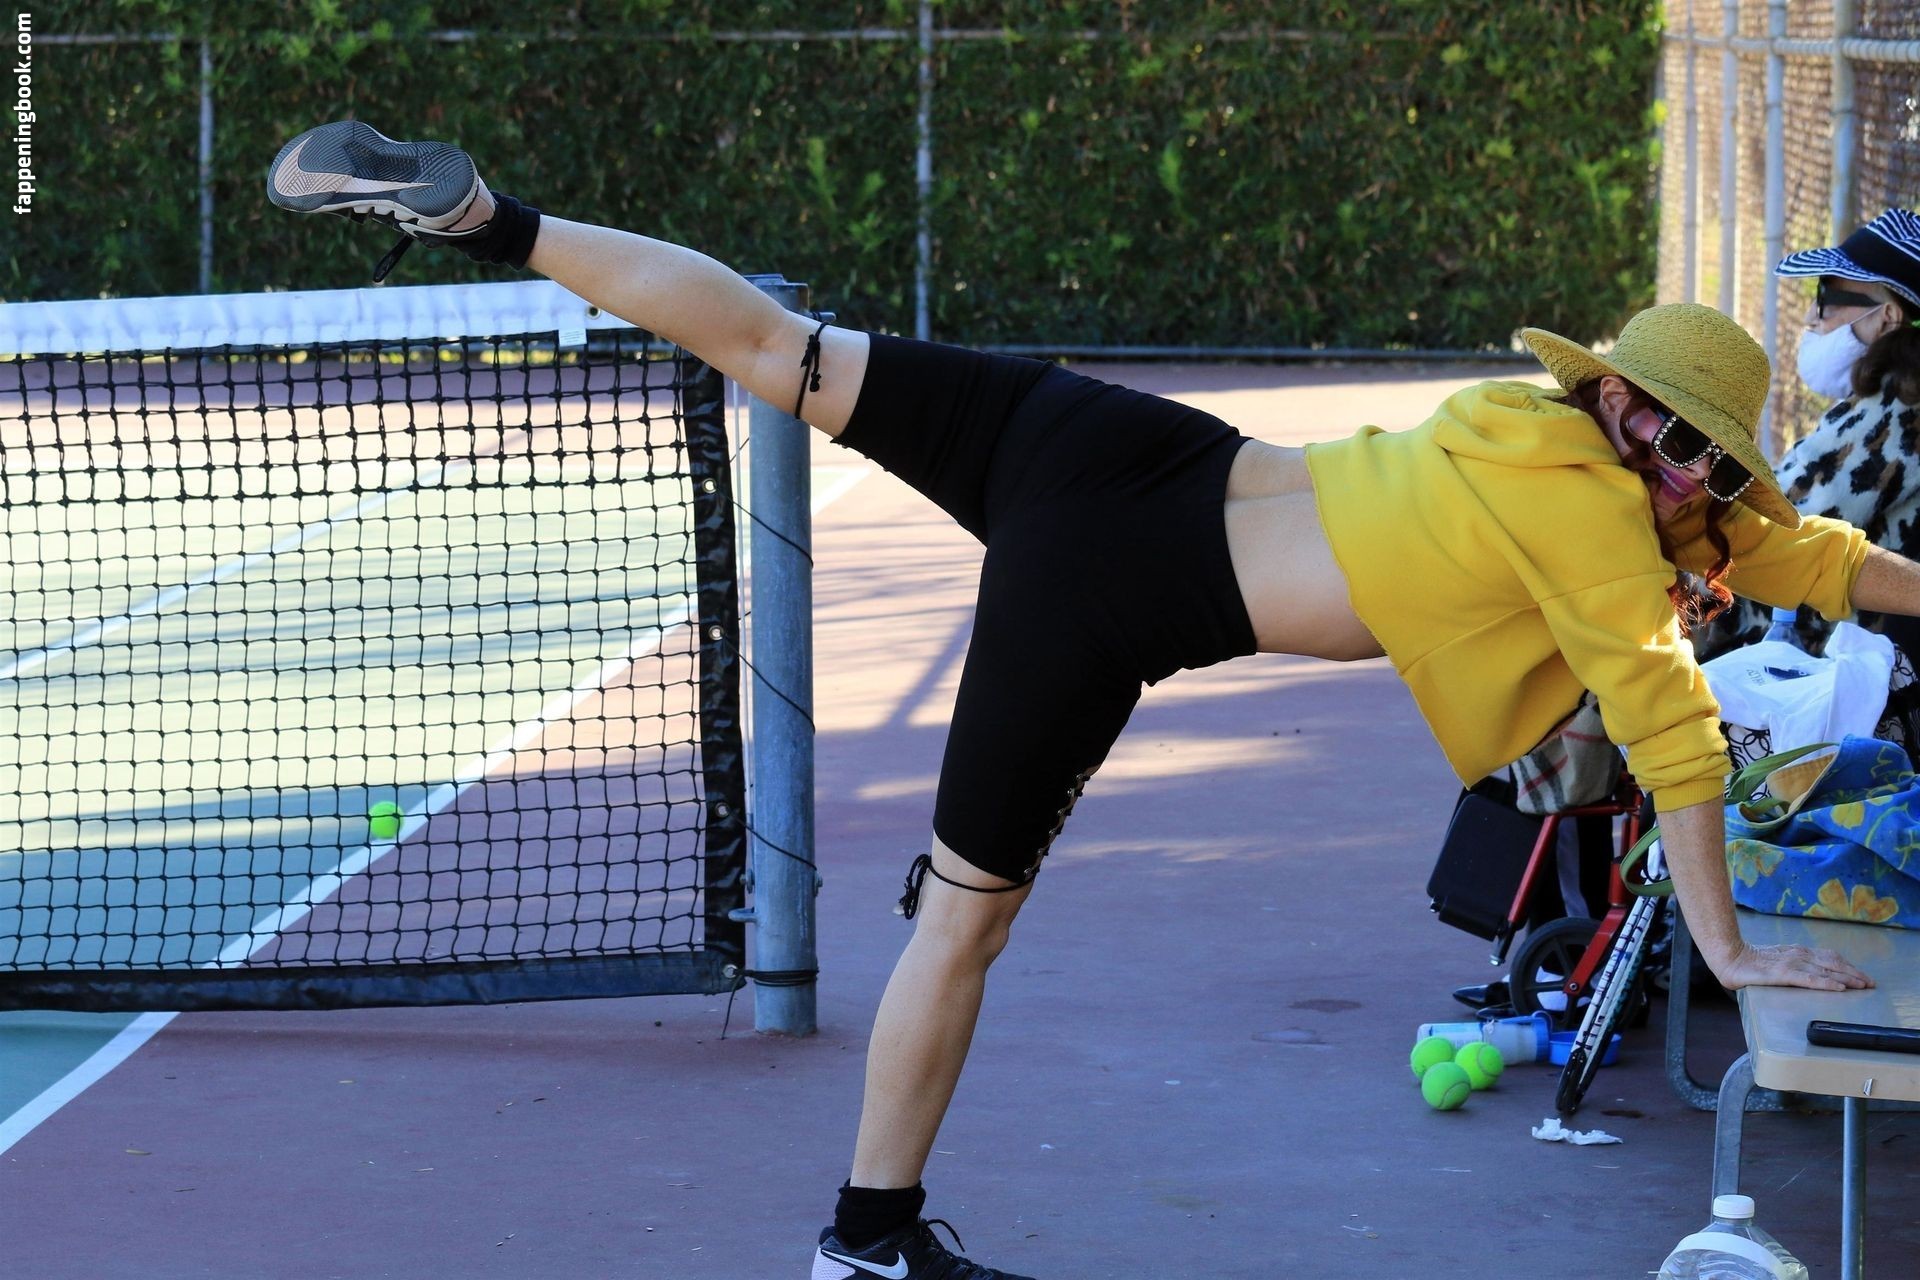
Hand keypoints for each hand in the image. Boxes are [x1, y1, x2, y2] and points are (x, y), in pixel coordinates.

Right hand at [1712, 942, 1874, 991]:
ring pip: (1827, 970)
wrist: (1729, 958)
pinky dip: (1828, 983)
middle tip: (1870, 983)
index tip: (1861, 975)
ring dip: (1847, 978)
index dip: (1847, 966)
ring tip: (1862, 986)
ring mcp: (1792, 963)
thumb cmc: (1748, 963)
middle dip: (1854, 973)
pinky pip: (1811, 979)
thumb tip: (1806, 973)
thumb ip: (1792, 966)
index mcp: (1797, 952)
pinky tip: (1838, 988)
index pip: (1829, 957)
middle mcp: (1798, 955)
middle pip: (1833, 963)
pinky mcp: (1784, 974)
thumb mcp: (1776, 961)